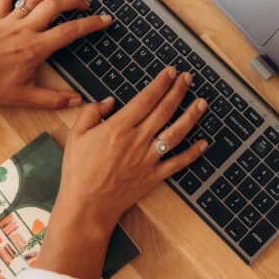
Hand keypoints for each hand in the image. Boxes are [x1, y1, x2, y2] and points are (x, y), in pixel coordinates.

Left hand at [0, 0, 111, 108]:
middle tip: (86, 2)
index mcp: (36, 48)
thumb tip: (78, 101)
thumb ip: (54, 99)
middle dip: (74, 0)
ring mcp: (10, 21)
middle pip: (55, 6)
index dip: (91, 24)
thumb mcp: (24, 97)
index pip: (71, 31)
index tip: (105, 20)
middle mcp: (25, 29)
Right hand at [36, 66, 208, 278]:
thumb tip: (109, 101)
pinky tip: (203, 143)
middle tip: (188, 78)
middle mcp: (137, 141)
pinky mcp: (154, 176)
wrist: (86, 206)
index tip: (170, 72)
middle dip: (178, 91)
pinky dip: (192, 153)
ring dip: (191, 116)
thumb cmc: (77, 172)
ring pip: (176, 133)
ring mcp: (148, 159)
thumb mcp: (75, 136)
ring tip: (202, 102)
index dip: (161, 83)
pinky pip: (177, 163)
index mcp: (118, 128)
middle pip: (164, 110)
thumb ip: (91, 113)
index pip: (146, 99)